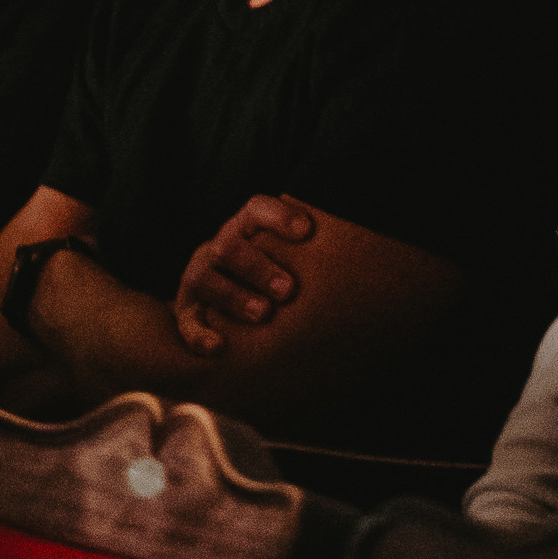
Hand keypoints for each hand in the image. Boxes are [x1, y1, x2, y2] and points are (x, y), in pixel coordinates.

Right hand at [173, 196, 316, 355]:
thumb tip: (371, 260)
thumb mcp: (289, 262)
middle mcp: (220, 248)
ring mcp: (200, 277)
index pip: (257, 210)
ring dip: (235, 296)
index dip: (278, 217)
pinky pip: (187, 321)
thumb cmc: (272, 282)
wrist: (221, 306)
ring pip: (207, 277)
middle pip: (231, 245)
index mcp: (246, 230)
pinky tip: (219, 347)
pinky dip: (200, 334)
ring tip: (263, 315)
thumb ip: (313, 257)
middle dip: (259, 266)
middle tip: (289, 290)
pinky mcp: (186, 311)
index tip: (306, 230)